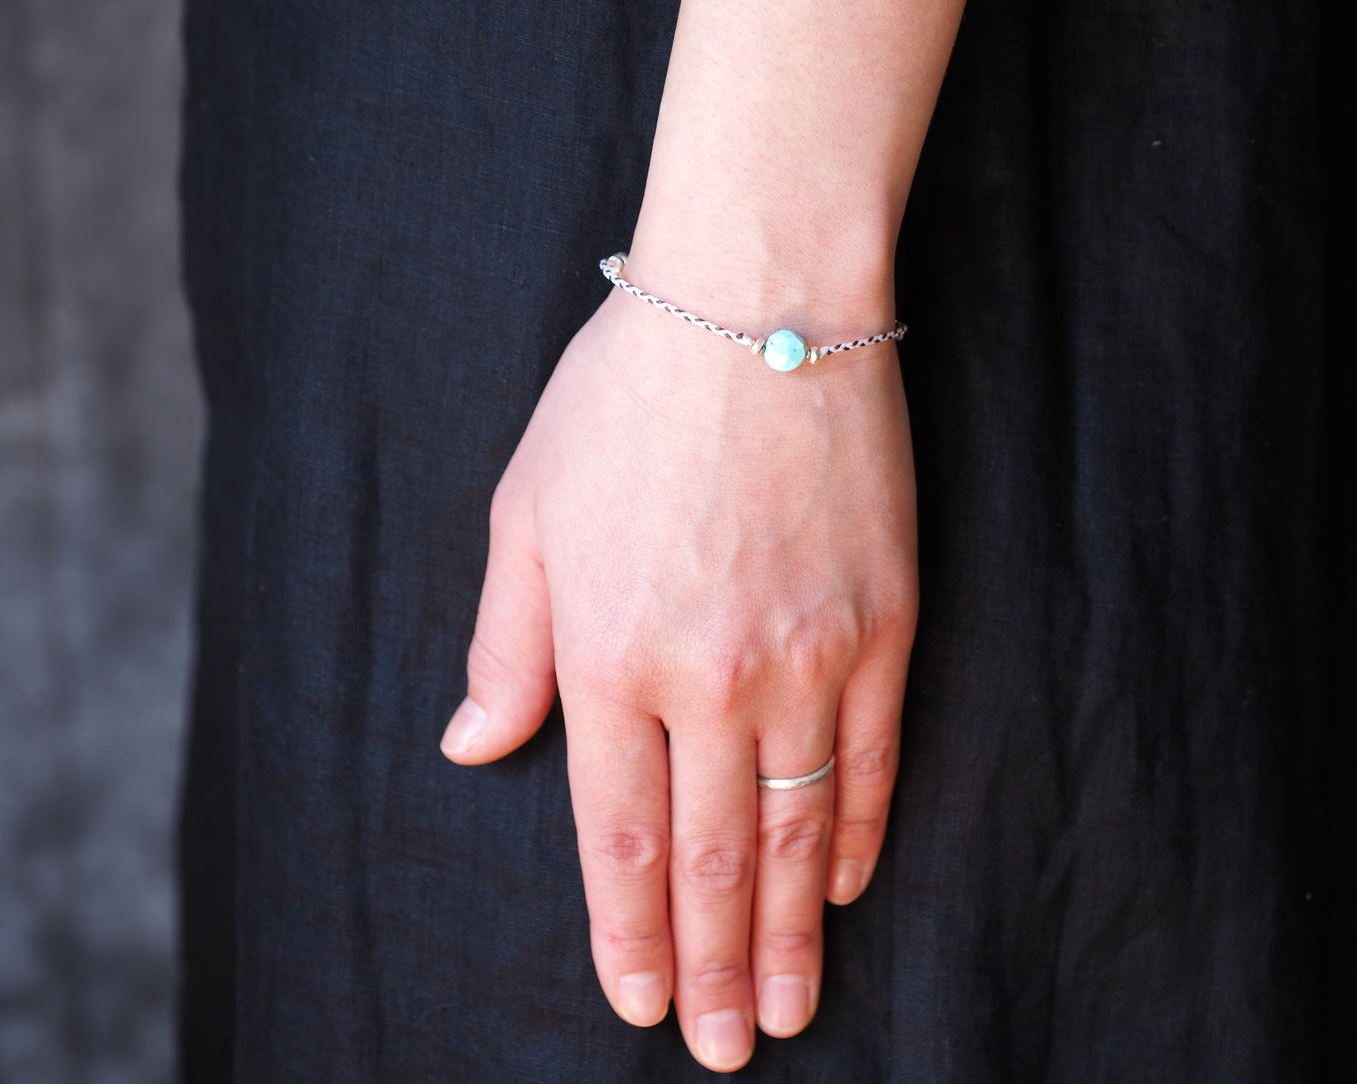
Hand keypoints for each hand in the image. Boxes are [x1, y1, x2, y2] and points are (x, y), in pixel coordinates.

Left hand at [442, 288, 917, 1072]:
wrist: (759, 302)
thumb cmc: (624, 399)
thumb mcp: (527, 511)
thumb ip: (506, 644)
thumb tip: (473, 744)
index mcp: (608, 652)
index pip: (618, 832)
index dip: (625, 929)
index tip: (632, 1000)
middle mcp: (709, 674)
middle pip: (712, 856)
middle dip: (711, 965)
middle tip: (720, 1049)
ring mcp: (807, 655)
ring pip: (797, 830)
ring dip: (790, 932)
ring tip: (788, 1009)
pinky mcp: (883, 625)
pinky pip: (873, 758)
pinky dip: (859, 835)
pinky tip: (846, 889)